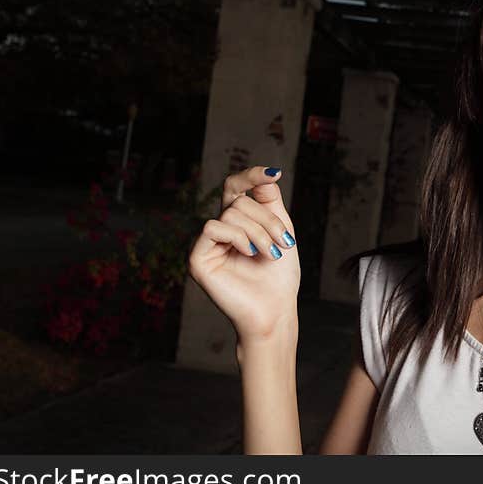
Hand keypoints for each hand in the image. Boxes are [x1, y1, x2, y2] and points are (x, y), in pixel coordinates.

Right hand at [188, 165, 300, 342]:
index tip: (274, 174)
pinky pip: (213, 228)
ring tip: (271, 254)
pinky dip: (237, 237)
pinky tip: (249, 253)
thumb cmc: (279, 276)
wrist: (275, 309)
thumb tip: (266, 175)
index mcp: (238, 222)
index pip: (236, 187)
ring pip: (230, 213)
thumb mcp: (281, 230)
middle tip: (285, 243)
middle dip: (269, 220)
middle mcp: (220, 230)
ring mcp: (207, 244)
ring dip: (260, 232)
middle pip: (240, 201)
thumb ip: (270, 202)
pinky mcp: (197, 258)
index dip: (252, 176)